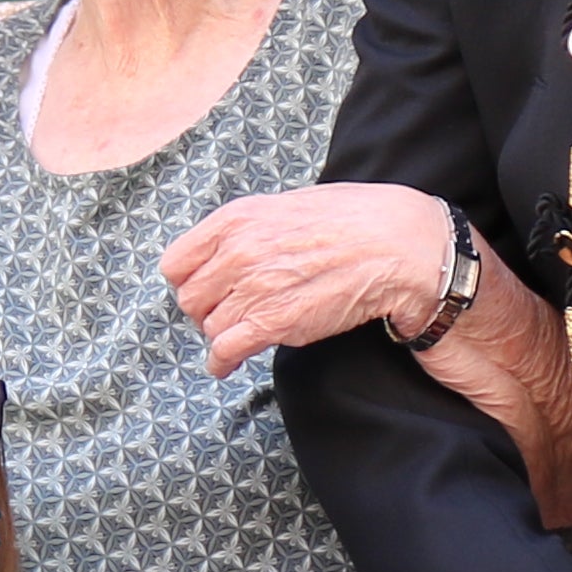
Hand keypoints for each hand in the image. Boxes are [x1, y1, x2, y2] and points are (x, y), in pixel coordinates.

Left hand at [163, 188, 469, 375]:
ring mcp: (254, 289)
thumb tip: (232, 248)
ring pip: (209, 326)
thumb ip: (252, 227)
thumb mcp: (289, 205)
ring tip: (239, 336)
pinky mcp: (273, 323)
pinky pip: (225, 350)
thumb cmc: (353, 222)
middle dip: (205, 311)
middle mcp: (238, 252)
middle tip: (225, 316)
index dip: (188, 281)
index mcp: (237, 219)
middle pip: (189, 299)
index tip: (203, 290)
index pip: (176, 262)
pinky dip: (221, 363)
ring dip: (220, 336)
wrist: (395, 246)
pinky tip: (227, 366)